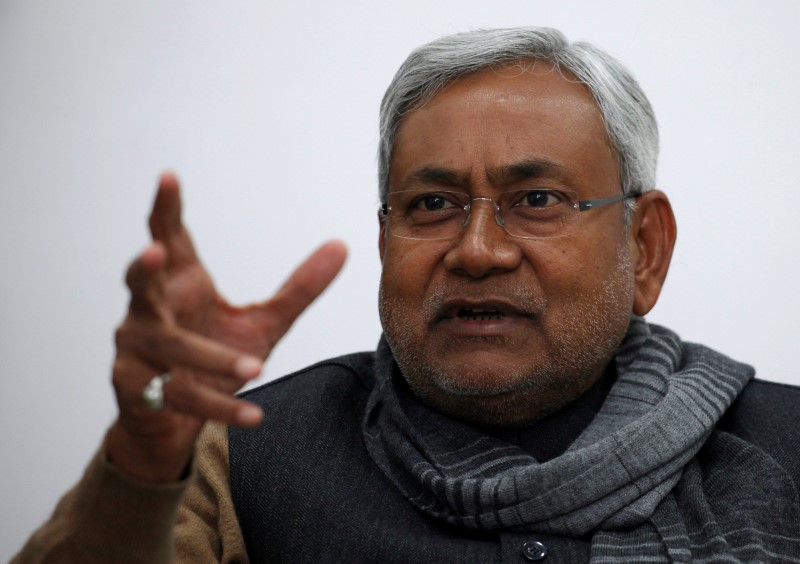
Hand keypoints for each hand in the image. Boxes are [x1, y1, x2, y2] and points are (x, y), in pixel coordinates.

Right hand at [106, 173, 346, 482]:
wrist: (175, 422)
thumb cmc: (214, 356)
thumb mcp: (265, 321)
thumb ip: (299, 287)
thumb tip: (342, 244)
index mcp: (181, 283)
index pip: (169, 238)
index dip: (166, 208)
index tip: (168, 176)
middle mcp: (151, 309)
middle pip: (140, 282)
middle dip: (145, 267)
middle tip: (155, 251)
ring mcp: (137, 350)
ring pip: (170, 347)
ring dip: (212, 357)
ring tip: (254, 367)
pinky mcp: (137, 390)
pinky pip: (180, 396)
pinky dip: (220, 406)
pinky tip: (255, 416)